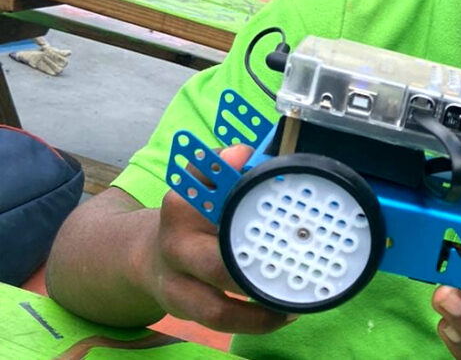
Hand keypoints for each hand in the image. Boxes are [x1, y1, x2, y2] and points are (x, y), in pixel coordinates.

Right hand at [132, 144, 293, 332]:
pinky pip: (221, 321)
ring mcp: (177, 283)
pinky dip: (256, 322)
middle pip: (216, 263)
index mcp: (182, 206)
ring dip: (260, 308)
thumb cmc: (194, 217)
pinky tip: (283, 314)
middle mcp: (176, 245)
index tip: (273, 187)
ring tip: (294, 302)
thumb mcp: (202, 186)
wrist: (147, 257)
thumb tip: (248, 151)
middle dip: (258, 269)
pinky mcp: (183, 309)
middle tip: (299, 263)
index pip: (205, 197)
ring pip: (216, 307)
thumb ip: (225, 165)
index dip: (236, 194)